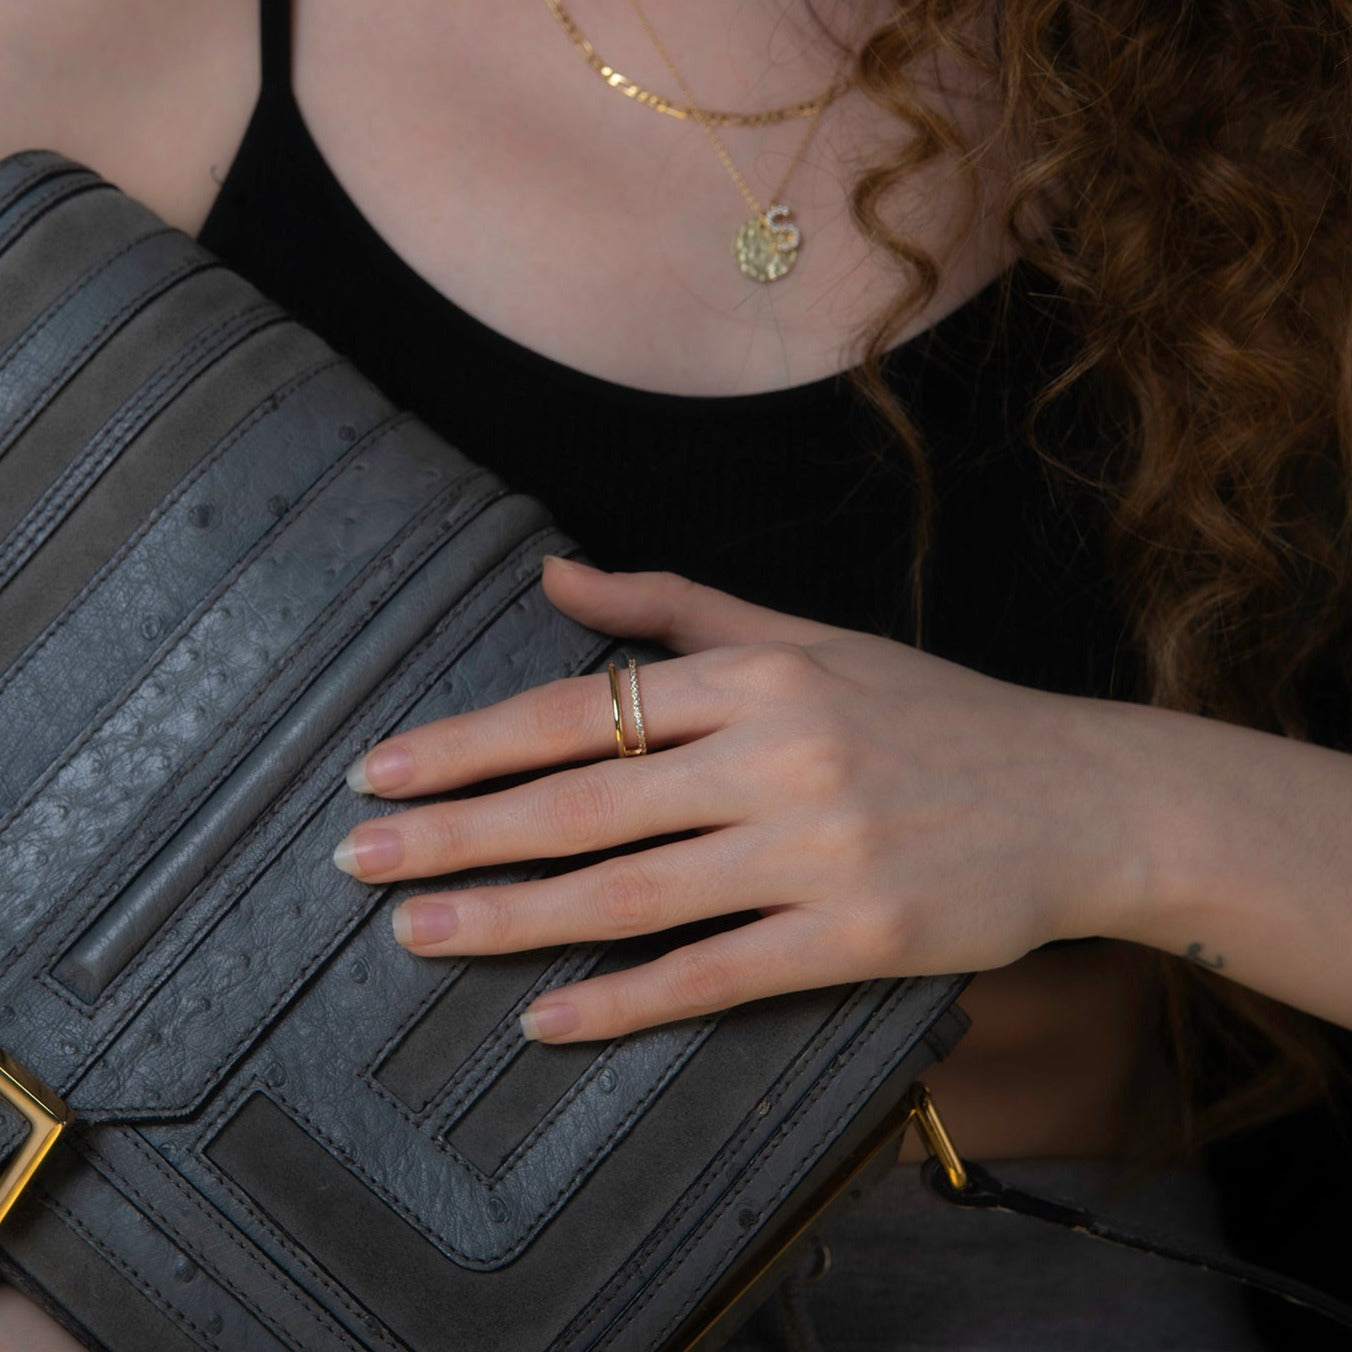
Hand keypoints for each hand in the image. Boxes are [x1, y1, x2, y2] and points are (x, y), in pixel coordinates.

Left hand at [333, 557, 1147, 1041]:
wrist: (1080, 797)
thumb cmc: (932, 714)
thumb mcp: (810, 637)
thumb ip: (677, 607)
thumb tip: (553, 575)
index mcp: (761, 676)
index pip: (584, 709)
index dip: (473, 742)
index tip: (384, 767)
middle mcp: (780, 754)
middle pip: (583, 800)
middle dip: (457, 830)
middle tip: (358, 859)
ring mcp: (818, 849)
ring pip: (631, 891)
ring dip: (511, 915)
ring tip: (415, 933)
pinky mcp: (858, 935)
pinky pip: (716, 971)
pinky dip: (625, 999)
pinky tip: (547, 1017)